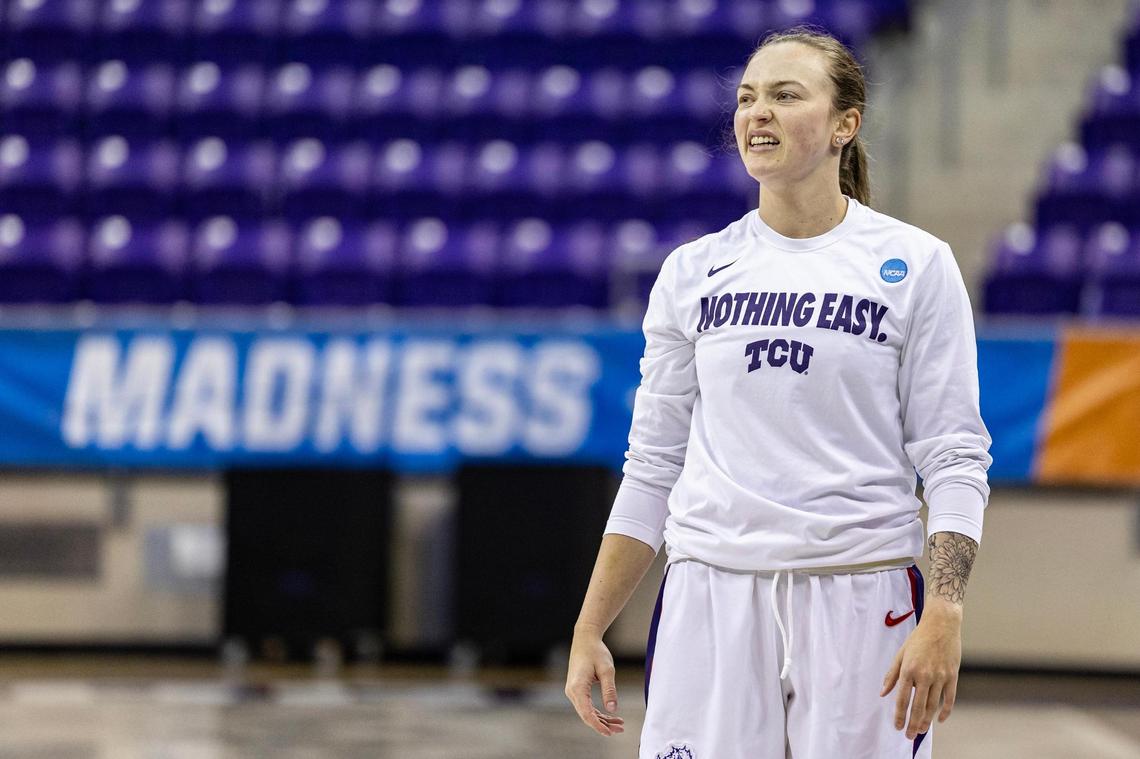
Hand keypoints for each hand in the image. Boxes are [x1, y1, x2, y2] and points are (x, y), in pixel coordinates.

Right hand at [564, 626, 625, 736]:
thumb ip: (609, 690)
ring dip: (602, 719)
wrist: (585, 639)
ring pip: (587, 712)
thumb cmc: (596, 652)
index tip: (610, 733)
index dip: (598, 725)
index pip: (587, 713)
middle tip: (620, 730)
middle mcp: (572, 691)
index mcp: (578, 687)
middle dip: (603, 725)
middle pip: (586, 715)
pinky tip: (611, 716)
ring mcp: (573, 691)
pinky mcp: (577, 689)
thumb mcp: (607, 670)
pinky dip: (598, 712)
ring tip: (619, 725)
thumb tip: (612, 709)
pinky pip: (587, 705)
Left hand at [880, 602, 961, 739]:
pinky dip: (945, 711)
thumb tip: (883, 693)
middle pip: (918, 706)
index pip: (902, 699)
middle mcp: (925, 675)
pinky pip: (950, 699)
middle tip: (909, 735)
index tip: (897, 726)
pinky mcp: (953, 676)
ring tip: (921, 730)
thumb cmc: (918, 638)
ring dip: (927, 721)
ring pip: (934, 706)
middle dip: (912, 724)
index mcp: (908, 670)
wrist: (941, 625)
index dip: (899, 715)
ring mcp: (941, 677)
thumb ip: (891, 675)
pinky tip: (940, 720)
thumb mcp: (900, 654)